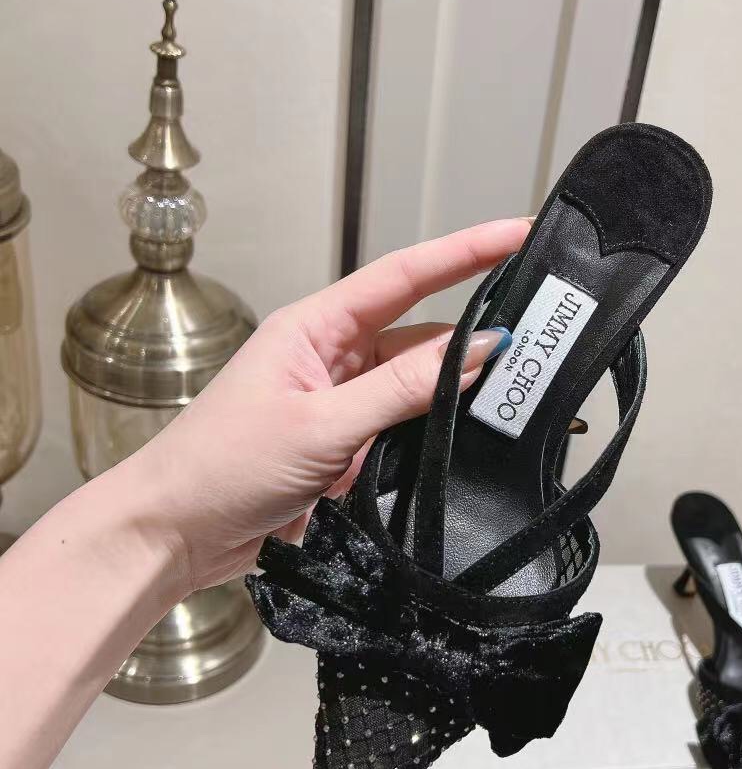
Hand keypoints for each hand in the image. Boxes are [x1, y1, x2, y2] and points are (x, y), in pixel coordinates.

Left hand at [129, 219, 526, 593]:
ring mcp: (340, 402)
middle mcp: (332, 355)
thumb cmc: (225, 466)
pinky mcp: (345, 444)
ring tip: (513, 396)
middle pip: (420, 333)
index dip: (466, 250)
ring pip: (417, 385)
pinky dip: (435, 431)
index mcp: (316, 327)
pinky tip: (468, 438)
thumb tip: (479, 349)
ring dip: (455, 393)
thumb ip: (404, 388)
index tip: (519, 233)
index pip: (404, 276)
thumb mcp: (322, 424)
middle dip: (475, 334)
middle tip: (540, 335)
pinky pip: (404, 426)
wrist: (174, 535)